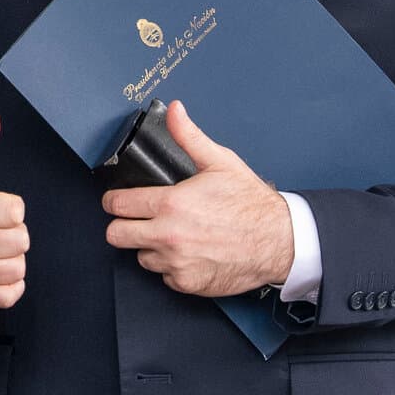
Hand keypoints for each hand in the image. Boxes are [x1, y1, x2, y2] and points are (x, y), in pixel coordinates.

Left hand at [103, 101, 292, 297]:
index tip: (117, 200)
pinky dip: (172, 267)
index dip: (114, 200)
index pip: (117, 205)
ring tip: (170, 235)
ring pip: (140, 257)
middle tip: (135, 220)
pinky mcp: (188, 283)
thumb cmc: (252, 203)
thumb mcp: (220, 162)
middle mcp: (168, 235)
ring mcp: (177, 262)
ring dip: (150, 247)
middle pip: (115, 235)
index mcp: (170, 204)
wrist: (280, 241)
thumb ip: (189, 136)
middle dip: (122, 225)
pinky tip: (188, 253)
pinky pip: (164, 277)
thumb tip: (174, 111)